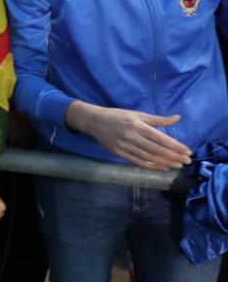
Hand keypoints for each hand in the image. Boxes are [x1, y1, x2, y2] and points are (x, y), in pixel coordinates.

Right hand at [66, 103, 190, 169]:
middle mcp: (131, 136)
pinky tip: (163, 167)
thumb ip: (157, 119)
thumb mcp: (137, 114)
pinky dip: (152, 166)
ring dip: (165, 162)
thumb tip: (177, 118)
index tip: (187, 151)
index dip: (175, 146)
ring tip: (178, 165)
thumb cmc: (118, 116)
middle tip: (187, 161)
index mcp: (136, 125)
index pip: (160, 138)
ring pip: (149, 157)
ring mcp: (124, 146)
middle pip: (156, 149)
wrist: (94, 121)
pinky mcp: (119, 154)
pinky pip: (138, 162)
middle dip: (174, 156)